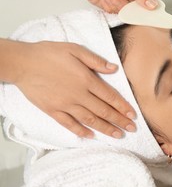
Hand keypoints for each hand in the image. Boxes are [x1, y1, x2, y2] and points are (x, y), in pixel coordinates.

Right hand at [14, 41, 135, 138]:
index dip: (123, 107)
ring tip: (118, 135)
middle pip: (103, 111)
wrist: (22, 63)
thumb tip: (115, 68)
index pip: (110, 97)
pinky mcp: (53, 110)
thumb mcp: (75, 50)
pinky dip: (80, 131)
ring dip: (105, 129)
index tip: (133, 115)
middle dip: (120, 121)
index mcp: (86, 80)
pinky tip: (90, 136)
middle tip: (132, 129)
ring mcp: (65, 105)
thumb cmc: (49, 54)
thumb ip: (96, 61)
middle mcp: (78, 95)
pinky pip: (69, 124)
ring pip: (90, 120)